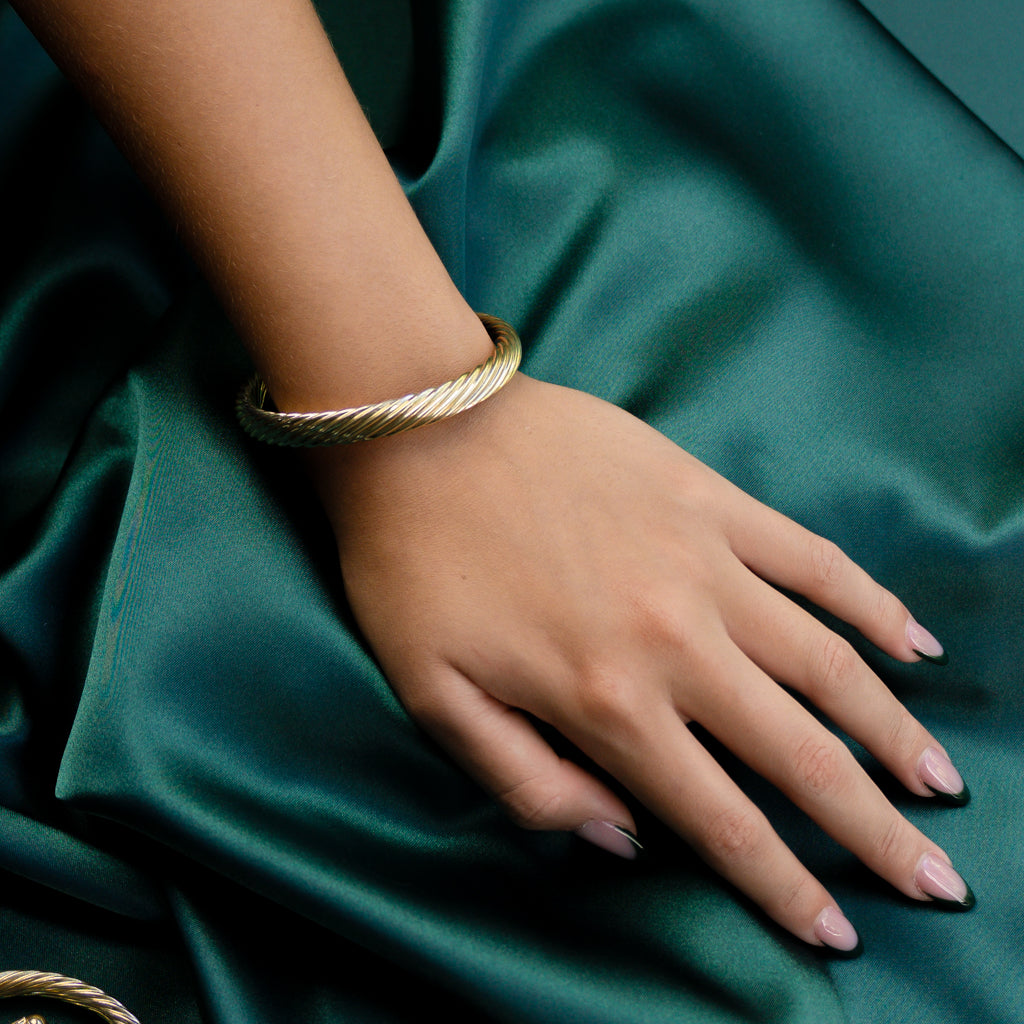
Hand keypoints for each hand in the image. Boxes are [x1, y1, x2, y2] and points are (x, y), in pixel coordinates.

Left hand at [309, 373, 971, 950]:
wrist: (420, 430)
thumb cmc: (415, 567)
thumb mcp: (434, 699)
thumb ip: (527, 784)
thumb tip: (622, 837)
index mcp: (605, 701)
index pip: (722, 820)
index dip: (786, 888)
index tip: (837, 931)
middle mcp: (675, 640)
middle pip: (801, 755)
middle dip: (874, 829)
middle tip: (933, 879)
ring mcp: (703, 563)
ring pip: (826, 664)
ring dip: (892, 730)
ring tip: (934, 779)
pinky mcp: (709, 499)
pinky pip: (812, 559)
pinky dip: (870, 604)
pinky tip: (911, 641)